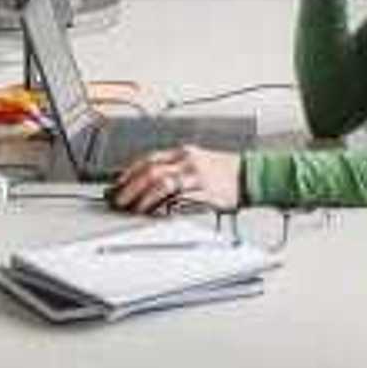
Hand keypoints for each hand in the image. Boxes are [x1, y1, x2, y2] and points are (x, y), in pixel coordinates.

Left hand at [109, 145, 243, 214]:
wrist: (249, 175)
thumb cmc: (221, 172)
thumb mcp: (195, 161)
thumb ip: (173, 168)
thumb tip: (143, 183)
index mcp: (183, 152)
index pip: (149, 159)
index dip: (129, 173)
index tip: (117, 185)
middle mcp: (187, 161)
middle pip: (152, 171)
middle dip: (131, 187)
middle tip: (119, 201)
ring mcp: (196, 177)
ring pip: (163, 184)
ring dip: (144, 198)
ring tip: (134, 210)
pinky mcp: (205, 193)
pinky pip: (180, 200)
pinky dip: (165, 207)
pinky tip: (156, 214)